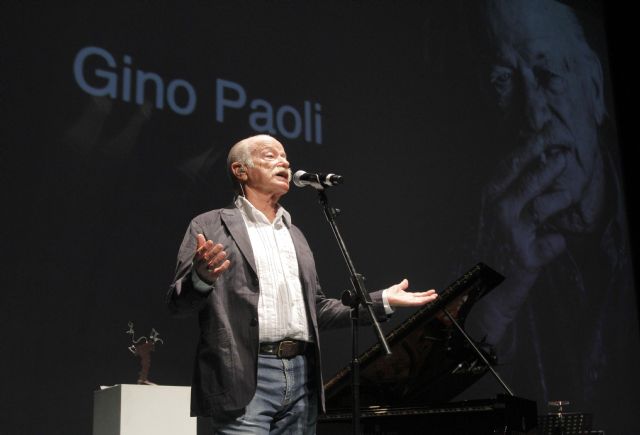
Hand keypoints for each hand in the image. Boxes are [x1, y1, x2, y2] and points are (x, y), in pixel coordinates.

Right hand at [193, 234, 230, 283]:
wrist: (201, 278)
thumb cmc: (202, 262)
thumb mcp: (200, 255)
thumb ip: (200, 245)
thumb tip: (199, 234)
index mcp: (197, 259)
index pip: (199, 253)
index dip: (204, 247)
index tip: (211, 241)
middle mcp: (200, 266)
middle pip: (206, 259)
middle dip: (213, 252)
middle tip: (221, 245)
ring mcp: (206, 272)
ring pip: (212, 266)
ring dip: (218, 259)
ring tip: (224, 253)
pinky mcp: (213, 276)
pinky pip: (218, 272)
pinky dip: (223, 267)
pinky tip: (228, 261)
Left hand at [386, 279, 437, 306]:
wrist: (385, 297)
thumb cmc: (390, 293)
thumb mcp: (398, 287)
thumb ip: (403, 285)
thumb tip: (406, 281)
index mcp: (408, 296)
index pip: (419, 295)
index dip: (425, 294)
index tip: (432, 291)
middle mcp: (410, 299)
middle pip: (421, 298)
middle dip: (429, 297)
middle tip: (436, 295)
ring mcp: (410, 301)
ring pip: (421, 301)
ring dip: (428, 299)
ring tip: (435, 297)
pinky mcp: (408, 303)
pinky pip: (417, 302)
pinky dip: (423, 301)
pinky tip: (428, 299)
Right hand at [480, 143, 570, 277]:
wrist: (474, 298)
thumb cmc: (480, 257)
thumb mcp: (483, 224)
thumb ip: (501, 204)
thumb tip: (526, 180)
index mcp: (487, 204)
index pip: (508, 168)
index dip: (528, 149)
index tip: (545, 133)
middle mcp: (498, 215)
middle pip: (528, 180)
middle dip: (549, 164)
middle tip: (564, 152)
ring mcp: (513, 235)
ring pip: (544, 206)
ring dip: (560, 197)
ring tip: (569, 193)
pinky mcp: (527, 258)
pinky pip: (552, 243)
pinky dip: (555, 242)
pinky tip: (553, 242)